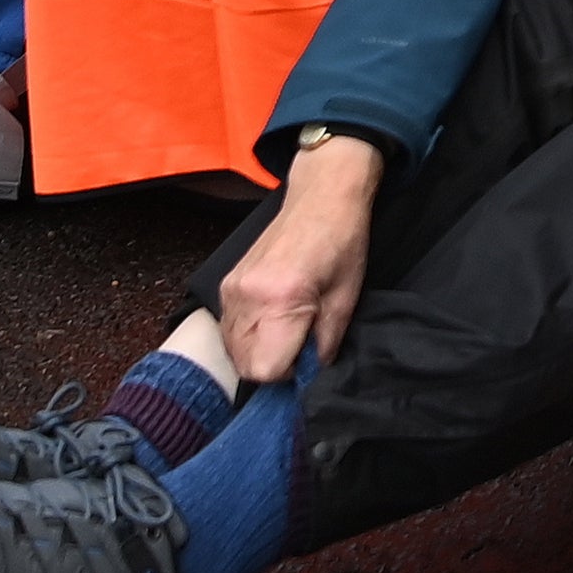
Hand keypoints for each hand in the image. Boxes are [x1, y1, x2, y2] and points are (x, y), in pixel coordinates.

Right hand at [218, 135, 384, 384]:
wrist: (322, 197)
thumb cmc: (343, 243)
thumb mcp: (346, 299)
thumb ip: (325, 345)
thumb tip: (311, 375)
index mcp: (280, 300)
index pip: (265, 369)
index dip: (289, 373)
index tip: (307, 357)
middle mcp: (246, 297)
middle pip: (244, 365)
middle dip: (272, 365)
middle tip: (300, 343)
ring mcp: (231, 290)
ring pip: (232, 350)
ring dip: (258, 352)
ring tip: (287, 329)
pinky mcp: (226, 284)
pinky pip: (228, 328)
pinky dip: (247, 335)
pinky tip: (273, 318)